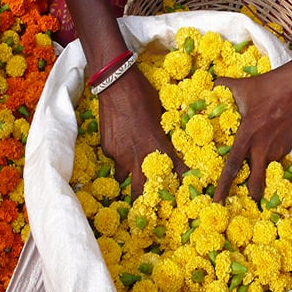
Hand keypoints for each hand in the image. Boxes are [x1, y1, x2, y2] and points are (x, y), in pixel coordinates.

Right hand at [96, 67, 184, 197]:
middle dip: (145, 202)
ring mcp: (120, 155)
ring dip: (130, 176)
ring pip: (124, 176)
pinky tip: (121, 143)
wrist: (116, 83)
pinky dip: (119, 157)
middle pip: (141, 192)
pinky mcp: (107, 149)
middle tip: (148, 208)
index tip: (183, 196)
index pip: (175, 173)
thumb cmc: (144, 95)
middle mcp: (138, 157)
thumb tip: (166, 144)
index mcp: (158, 147)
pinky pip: (114, 160)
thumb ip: (162, 136)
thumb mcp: (161, 116)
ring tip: (133, 173)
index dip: (180, 186)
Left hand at [213, 57, 291, 202]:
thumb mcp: (242, 86)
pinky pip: (275, 157)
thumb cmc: (269, 85)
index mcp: (247, 135)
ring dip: (260, 171)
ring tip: (255, 169)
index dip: (223, 186)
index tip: (216, 201)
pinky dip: (269, 157)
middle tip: (244, 199)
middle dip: (251, 192)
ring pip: (265, 168)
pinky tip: (267, 147)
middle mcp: (262, 147)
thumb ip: (223, 87)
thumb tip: (210, 84)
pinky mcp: (289, 146)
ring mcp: (278, 148)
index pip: (232, 167)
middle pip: (255, 180)